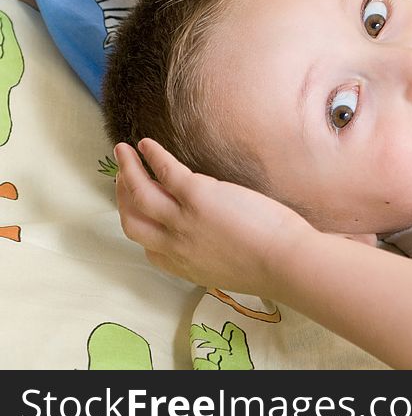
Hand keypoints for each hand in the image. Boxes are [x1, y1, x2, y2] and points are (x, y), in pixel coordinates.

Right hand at [114, 137, 312, 297]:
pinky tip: (147, 144)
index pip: (148, 247)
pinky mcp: (198, 196)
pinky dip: (153, 156)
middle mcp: (174, 245)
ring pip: (140, 193)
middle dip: (122, 197)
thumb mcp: (227, 270)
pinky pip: (166, 171)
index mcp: (182, 266)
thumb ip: (210, 256)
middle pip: (133, 220)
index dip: (141, 226)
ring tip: (122, 152)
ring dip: (127, 171)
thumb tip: (214, 239)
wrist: (285, 263)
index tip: (141, 211)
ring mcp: (182, 220)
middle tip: (122, 179)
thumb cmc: (270, 267)